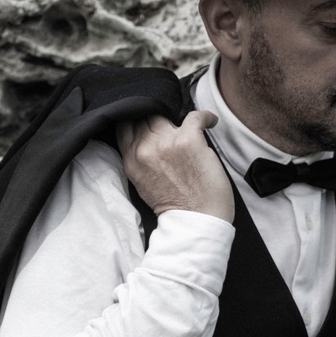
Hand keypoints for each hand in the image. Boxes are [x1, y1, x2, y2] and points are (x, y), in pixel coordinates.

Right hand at [115, 111, 233, 222]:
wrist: (197, 221)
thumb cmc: (175, 205)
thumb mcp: (141, 182)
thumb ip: (138, 158)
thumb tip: (148, 136)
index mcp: (131, 160)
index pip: (125, 124)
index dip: (136, 118)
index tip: (147, 119)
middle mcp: (145, 148)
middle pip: (146, 117)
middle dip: (157, 120)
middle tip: (171, 126)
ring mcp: (166, 142)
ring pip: (166, 115)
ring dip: (178, 120)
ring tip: (191, 127)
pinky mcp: (189, 140)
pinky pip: (196, 116)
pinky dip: (206, 117)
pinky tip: (210, 121)